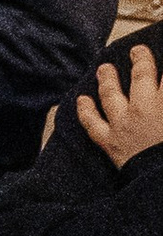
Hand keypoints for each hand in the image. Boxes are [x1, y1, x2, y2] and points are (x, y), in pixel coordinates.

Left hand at [79, 41, 162, 166]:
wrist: (160, 187)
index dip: (162, 59)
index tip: (162, 48)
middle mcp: (145, 109)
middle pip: (142, 75)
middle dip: (141, 60)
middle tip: (138, 50)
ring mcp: (124, 125)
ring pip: (111, 94)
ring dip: (107, 78)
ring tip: (104, 68)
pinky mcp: (111, 143)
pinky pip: (92, 124)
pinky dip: (85, 111)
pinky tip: (81, 100)